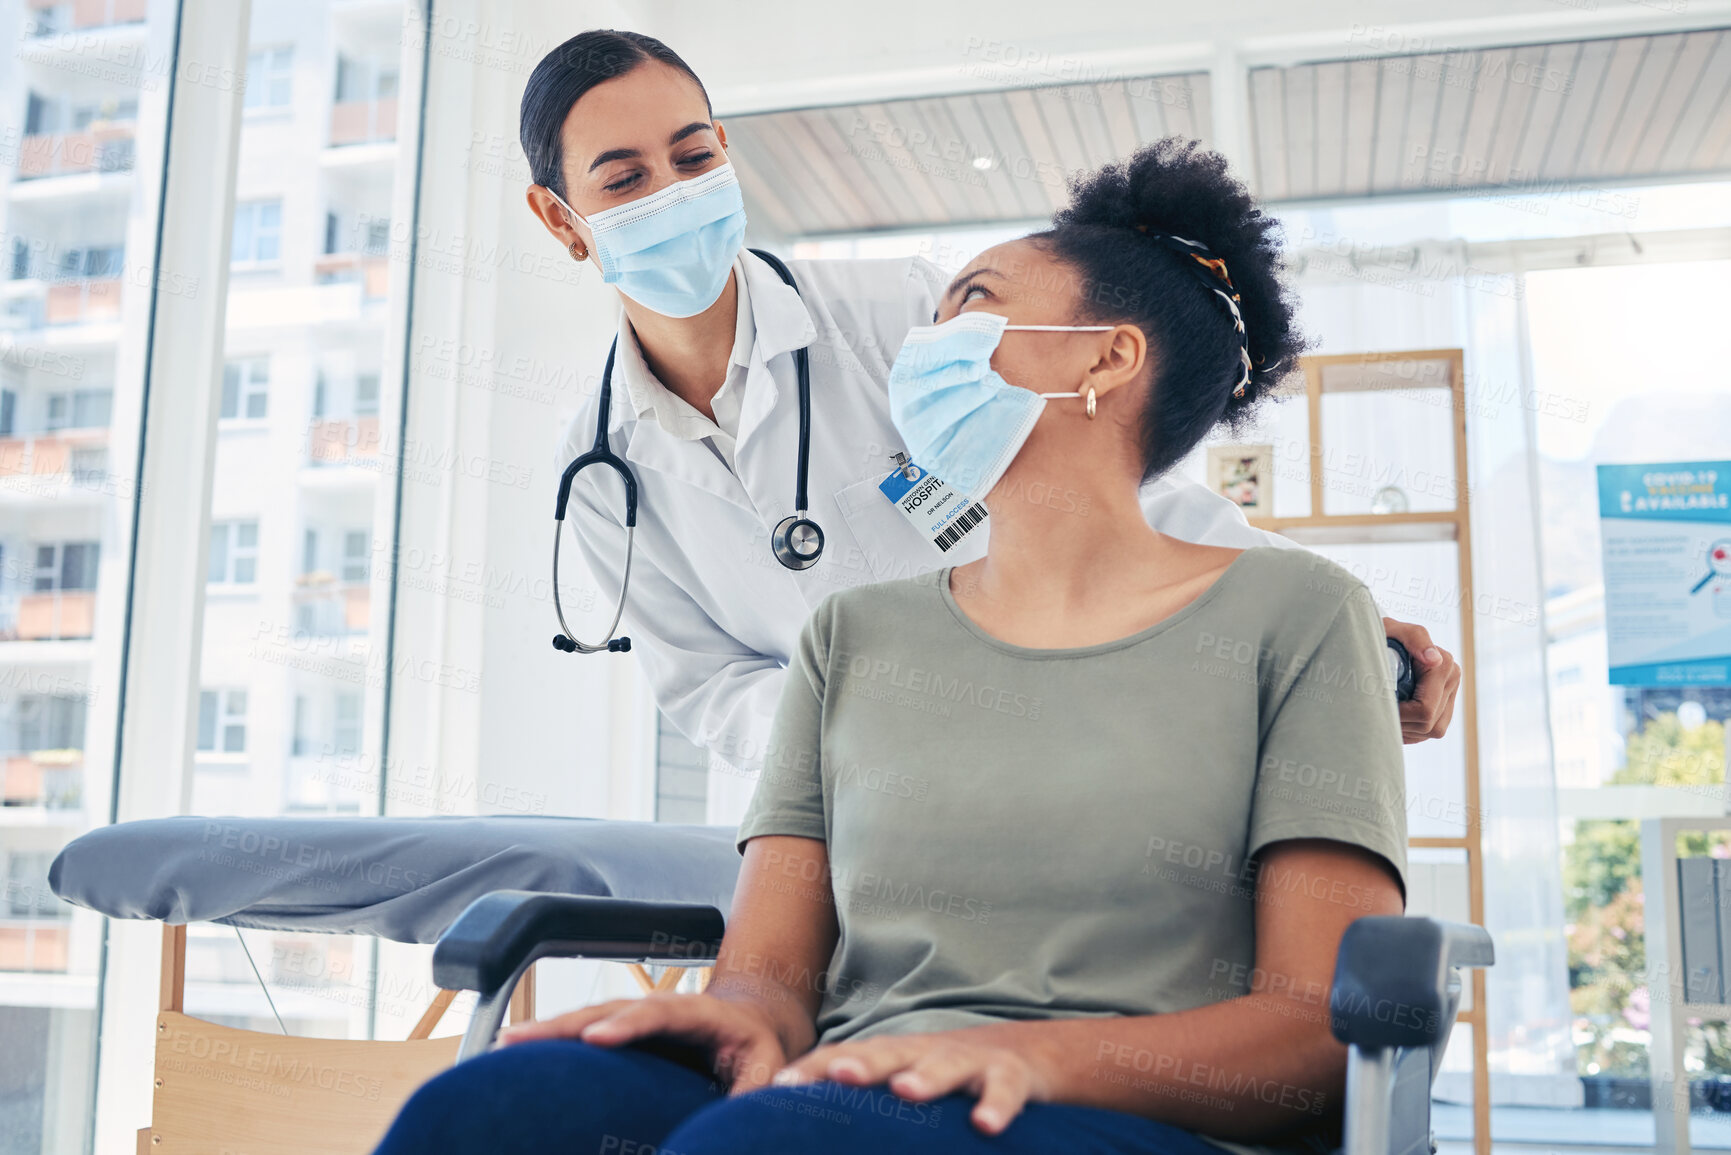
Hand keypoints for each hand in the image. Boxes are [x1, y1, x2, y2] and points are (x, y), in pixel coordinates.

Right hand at [498, 992, 788, 1091]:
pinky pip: (581, 1035)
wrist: (752, 1017)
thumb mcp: (767, 1065)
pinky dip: (549, 1042)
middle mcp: (657, 1009)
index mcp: (696, 1012)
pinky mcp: (621, 1034)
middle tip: (519, 1038)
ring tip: (501, 1044)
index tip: (596, 1038)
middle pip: (606, 1010)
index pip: (658, 1013)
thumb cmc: (759, 1046)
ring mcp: (635, 1018)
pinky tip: (513, 1054)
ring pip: (585, 1019)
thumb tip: (731, 1124)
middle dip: (563, 1024)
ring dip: (545, 1031)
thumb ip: (752, 1090)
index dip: (627, 1024)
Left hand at [772, 1032, 1054, 1134]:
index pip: (845, 1058)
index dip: (815, 1070)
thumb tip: (796, 1126)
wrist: (1019, 1053)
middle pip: (889, 1053)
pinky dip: (995, 1105)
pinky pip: (1003, 1090)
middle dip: (863, 1063)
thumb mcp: (900, 1081)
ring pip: (945, 1065)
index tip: (781, 1087)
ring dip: (926, 1077)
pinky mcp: (1009, 1075)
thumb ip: (858, 1103)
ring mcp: (968, 1061)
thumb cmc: (942, 1075)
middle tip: (839, 1074)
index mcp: (891, 1056)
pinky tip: (985, 1125)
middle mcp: (923, 1052)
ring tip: (906, 1090)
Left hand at [1382, 617, 1460, 742]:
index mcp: (1445, 666)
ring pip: (1430, 732)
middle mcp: (1452, 682)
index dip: (1399, 714)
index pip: (1424, 710)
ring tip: (1384, 712)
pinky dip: (1409, 730)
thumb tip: (1433, 659)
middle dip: (1401, 723)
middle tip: (1377, 711)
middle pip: (1428, 725)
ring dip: (1405, 729)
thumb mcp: (1392, 630)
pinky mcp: (1443, 709)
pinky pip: (1428, 733)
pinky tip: (1394, 717)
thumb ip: (1414, 638)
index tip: (1377, 706)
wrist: (1384, 642)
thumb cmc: (1385, 635)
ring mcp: (1450, 697)